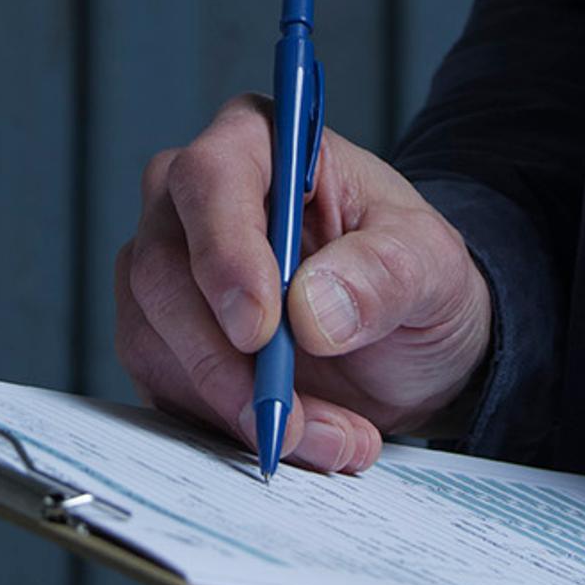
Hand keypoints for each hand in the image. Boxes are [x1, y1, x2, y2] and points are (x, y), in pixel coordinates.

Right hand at [111, 94, 493, 473]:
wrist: (407, 343)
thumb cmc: (412, 276)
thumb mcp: (431, 265)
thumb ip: (383, 273)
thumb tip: (312, 309)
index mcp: (259, 144)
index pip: (209, 179)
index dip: (224, 252)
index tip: (260, 329)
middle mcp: (194, 201)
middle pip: (162, 267)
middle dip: (223, 358)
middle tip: (286, 415)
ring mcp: (170, 271)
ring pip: (153, 337)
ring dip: (235, 405)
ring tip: (328, 436)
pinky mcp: (163, 341)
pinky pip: (165, 386)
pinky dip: (229, 427)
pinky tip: (302, 440)